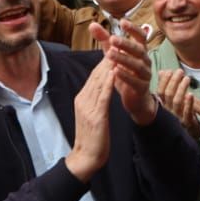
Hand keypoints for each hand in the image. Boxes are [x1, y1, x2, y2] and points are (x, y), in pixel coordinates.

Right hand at [64, 60, 113, 180]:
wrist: (85, 158)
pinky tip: (114, 72)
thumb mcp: (92, 115)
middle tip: (116, 42)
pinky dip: (108, 82)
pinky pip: (102, 96)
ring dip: (108, 65)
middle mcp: (83, 99)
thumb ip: (95, 100)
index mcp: (82, 98)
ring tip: (117, 50)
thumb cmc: (92, 138)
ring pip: (98, 82)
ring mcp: (88, 107)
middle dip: (107, 58)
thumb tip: (101, 87)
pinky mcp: (96, 116)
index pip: (94, 75)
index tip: (113, 48)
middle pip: (96, 75)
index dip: (104, 61)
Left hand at [90, 20, 156, 125]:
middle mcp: (145, 60)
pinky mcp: (142, 87)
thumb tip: (92, 25)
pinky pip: (135, 81)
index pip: (141, 36)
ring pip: (137, 65)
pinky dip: (126, 76)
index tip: (122, 22)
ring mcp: (145, 74)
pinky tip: (115, 71)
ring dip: (123, 59)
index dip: (133, 29)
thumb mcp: (114, 54)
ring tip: (110, 54)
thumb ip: (105, 40)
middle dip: (126, 44)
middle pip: (139, 49)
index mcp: (140, 50)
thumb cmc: (126, 72)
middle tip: (112, 39)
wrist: (135, 98)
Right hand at [157, 69, 199, 139]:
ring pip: (176, 102)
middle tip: (180, 72)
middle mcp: (168, 110)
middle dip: (173, 81)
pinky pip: (187, 112)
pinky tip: (191, 94)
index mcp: (164, 104)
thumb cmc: (182, 110)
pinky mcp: (186, 122)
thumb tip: (162, 72)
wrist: (191, 130)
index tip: (169, 71)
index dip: (164, 81)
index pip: (160, 91)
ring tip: (187, 78)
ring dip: (181, 89)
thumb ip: (167, 85)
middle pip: (168, 94)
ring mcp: (177, 117)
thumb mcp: (174, 97)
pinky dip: (188, 103)